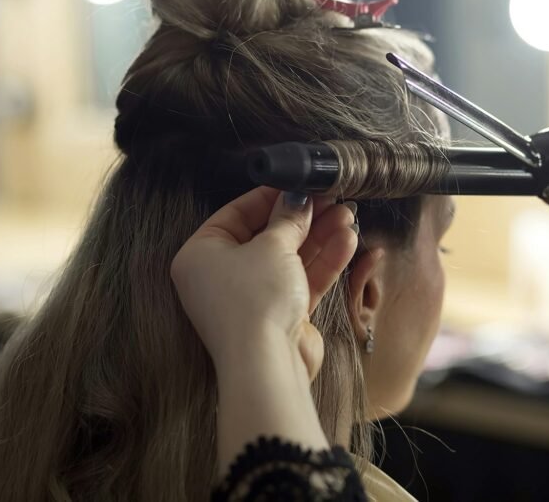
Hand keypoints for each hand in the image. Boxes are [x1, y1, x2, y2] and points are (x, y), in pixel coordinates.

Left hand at [170, 187, 357, 379]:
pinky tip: (347, 240)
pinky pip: (301, 280)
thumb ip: (288, 218)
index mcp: (201, 254)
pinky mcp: (279, 315)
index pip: (236, 214)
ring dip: (319, 237)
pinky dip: (323, 262)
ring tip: (347, 215)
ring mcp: (252, 297)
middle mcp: (222, 276)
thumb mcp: (272, 246)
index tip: (298, 184)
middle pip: (267, 236)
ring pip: (289, 258)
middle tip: (330, 199)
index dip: (270, 197)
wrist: (267, 364)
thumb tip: (298, 197)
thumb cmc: (254, 300)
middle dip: (303, 218)